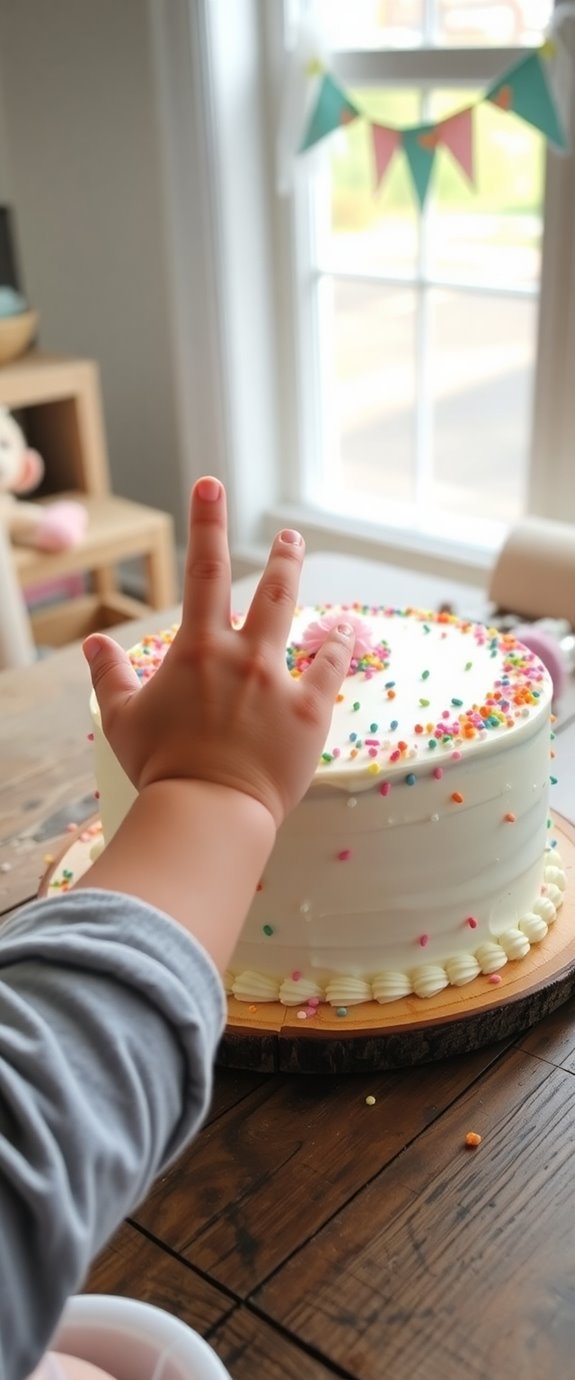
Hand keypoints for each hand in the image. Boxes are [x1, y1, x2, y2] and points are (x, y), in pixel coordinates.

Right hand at [84, 477, 353, 827]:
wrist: (208, 809)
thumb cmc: (161, 766)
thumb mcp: (121, 719)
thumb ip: (109, 677)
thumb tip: (90, 647)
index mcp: (197, 650)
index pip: (202, 570)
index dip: (207, 522)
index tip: (212, 485)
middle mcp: (242, 655)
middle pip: (266, 588)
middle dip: (280, 554)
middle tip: (290, 535)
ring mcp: (280, 681)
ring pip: (297, 618)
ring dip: (304, 588)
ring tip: (312, 571)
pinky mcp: (310, 712)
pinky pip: (330, 668)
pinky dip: (339, 646)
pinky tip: (344, 630)